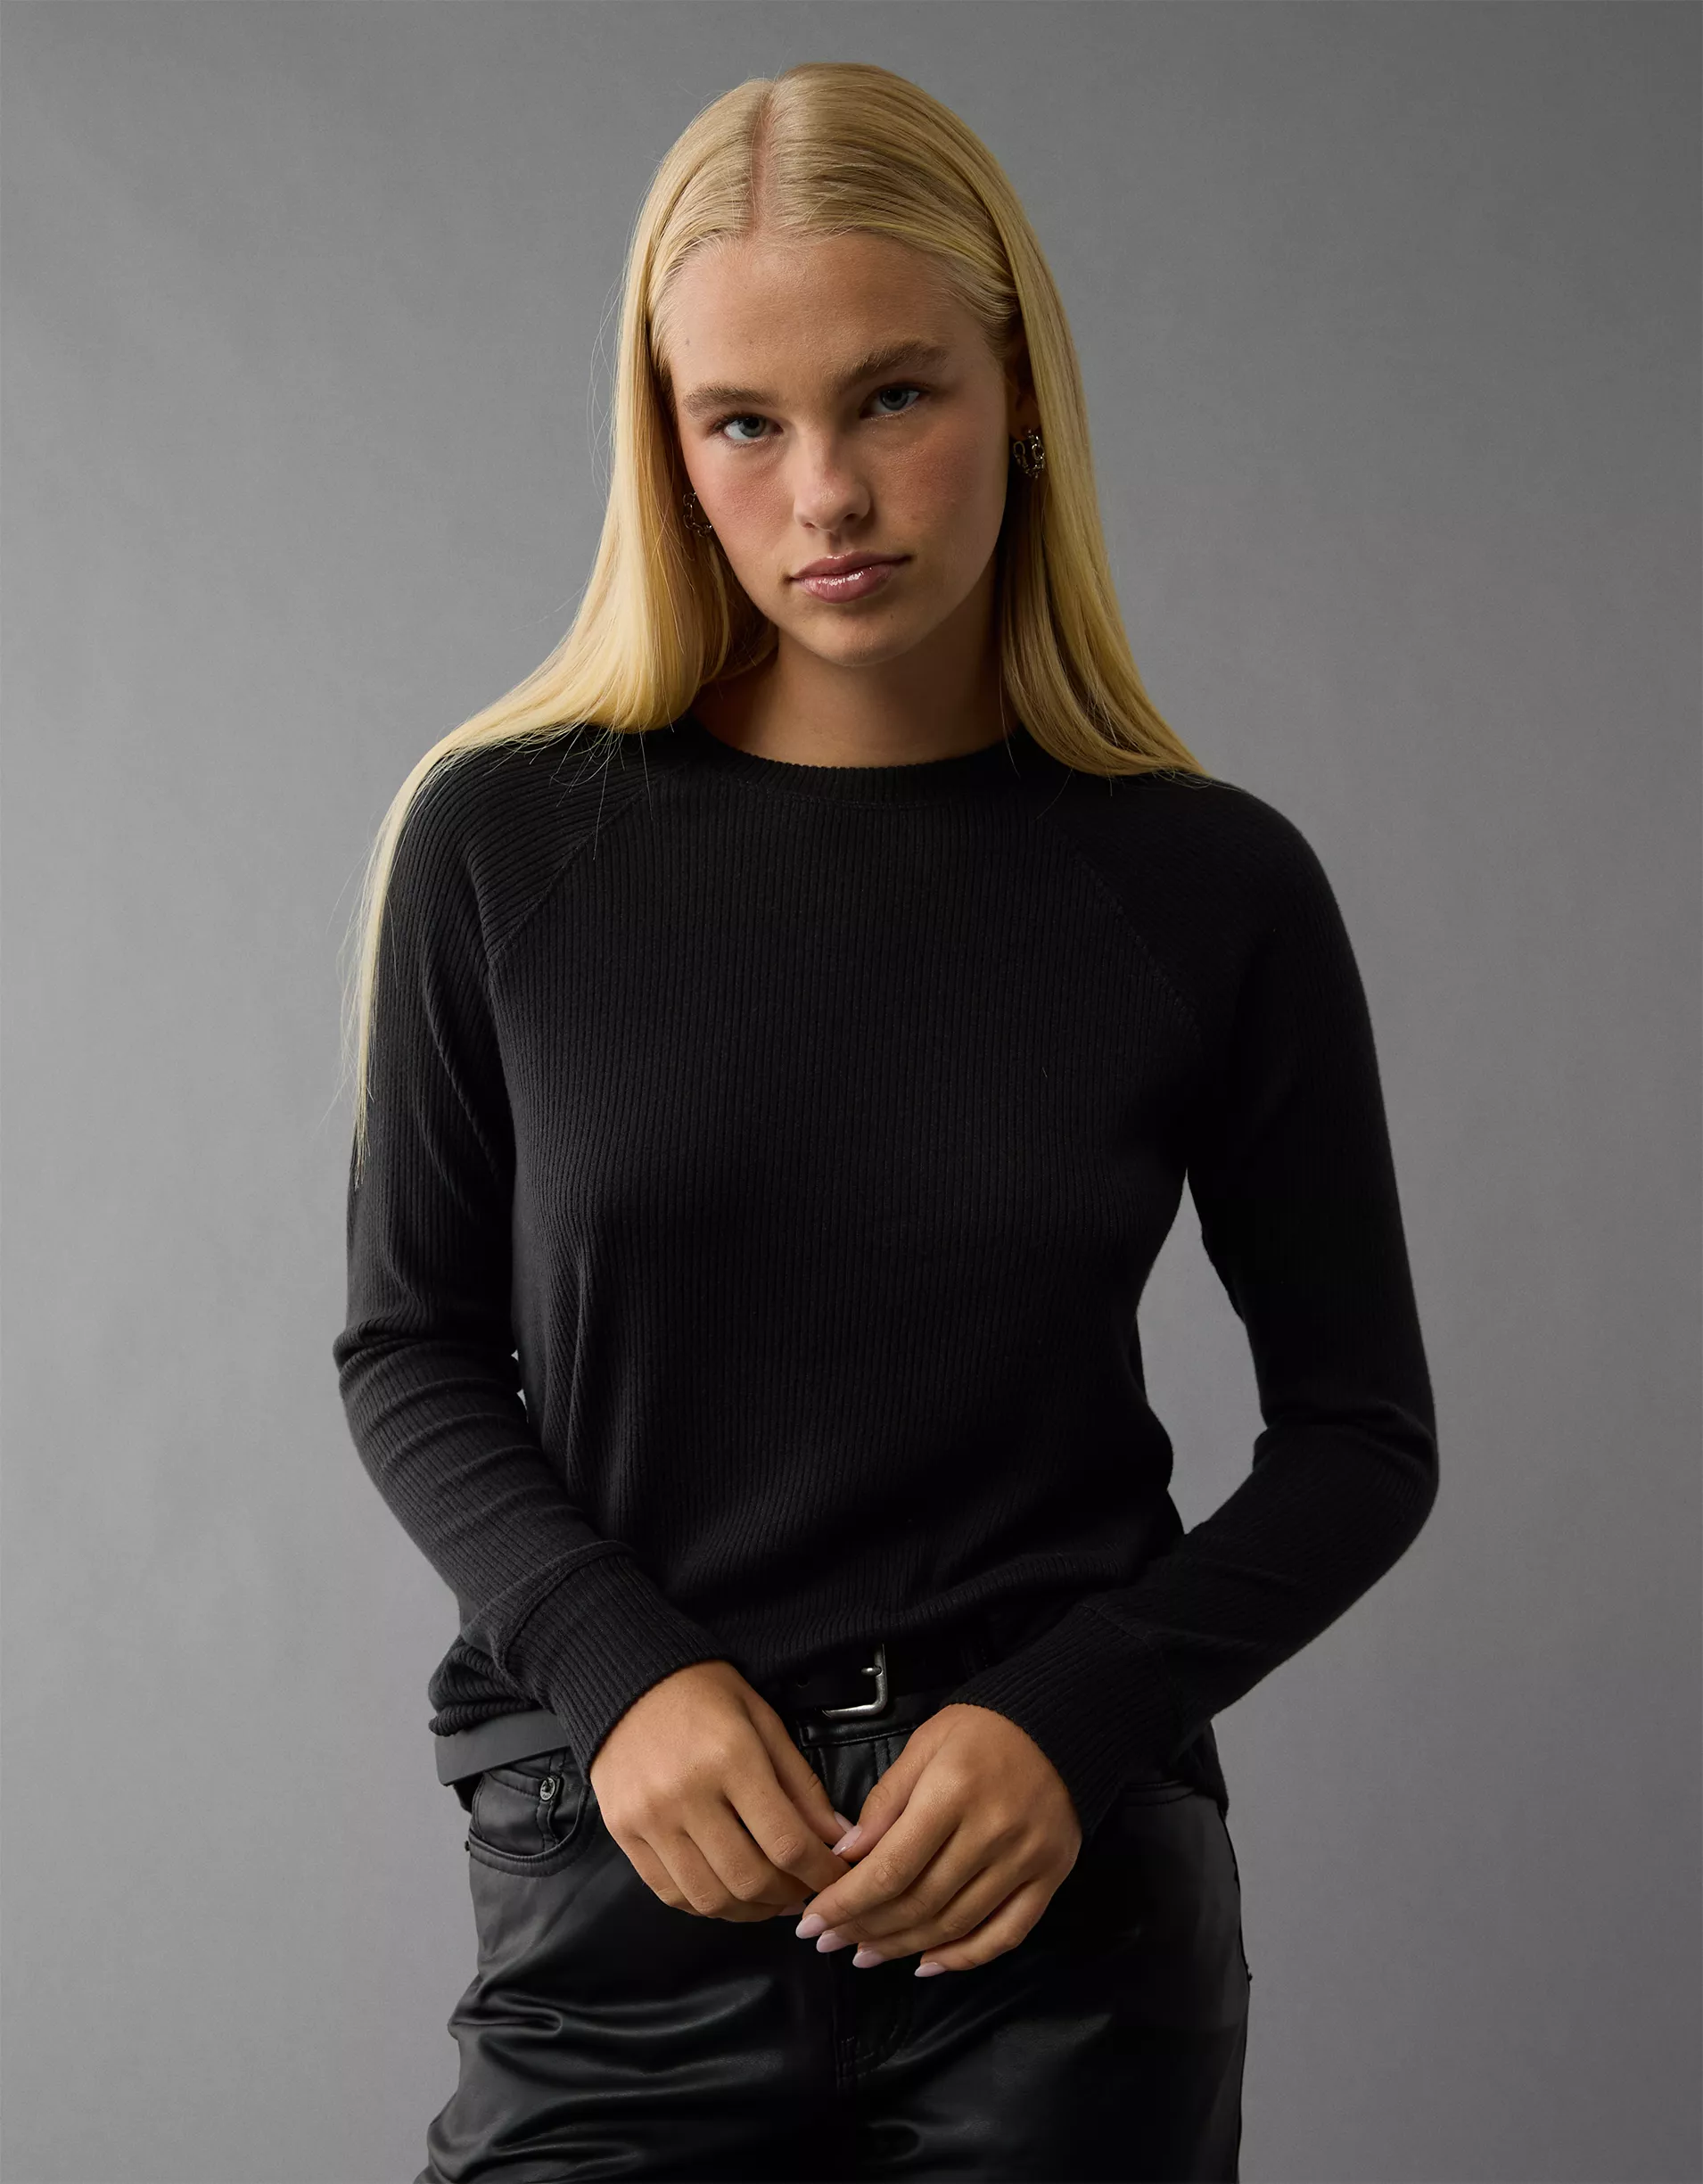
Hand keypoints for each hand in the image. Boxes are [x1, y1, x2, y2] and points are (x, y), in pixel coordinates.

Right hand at [588, 1659, 857, 1921]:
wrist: (628, 1678)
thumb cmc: (703, 1693)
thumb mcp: (763, 1722)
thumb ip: (801, 1784)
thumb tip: (838, 1837)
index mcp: (730, 1758)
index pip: (786, 1842)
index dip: (821, 1872)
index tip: (837, 1878)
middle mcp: (686, 1795)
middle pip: (750, 1879)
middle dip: (790, 1895)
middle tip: (807, 1890)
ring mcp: (649, 1819)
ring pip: (710, 1898)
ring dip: (751, 1911)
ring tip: (772, 1898)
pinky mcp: (623, 1833)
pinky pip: (670, 1893)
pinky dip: (707, 1905)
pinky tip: (729, 1893)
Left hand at [793, 1703, 1082, 1972]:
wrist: (1059, 1724)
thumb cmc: (981, 1731)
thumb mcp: (924, 1745)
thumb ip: (885, 1802)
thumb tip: (846, 1858)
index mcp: (952, 1794)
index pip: (889, 1868)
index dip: (846, 1903)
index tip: (812, 1924)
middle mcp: (992, 1833)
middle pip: (919, 1903)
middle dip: (866, 1929)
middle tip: (831, 1943)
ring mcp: (1025, 1861)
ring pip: (955, 1925)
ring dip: (904, 1948)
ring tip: (865, 1954)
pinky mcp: (1050, 1878)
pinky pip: (1005, 1934)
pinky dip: (964, 1958)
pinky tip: (926, 1965)